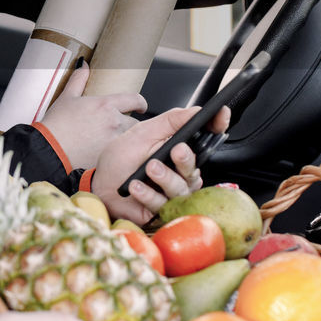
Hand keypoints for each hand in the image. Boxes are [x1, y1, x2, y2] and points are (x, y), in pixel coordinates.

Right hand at [39, 61, 145, 172]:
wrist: (49, 150)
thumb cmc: (56, 125)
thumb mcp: (67, 98)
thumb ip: (78, 80)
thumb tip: (83, 64)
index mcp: (106, 105)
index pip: (135, 99)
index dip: (141, 103)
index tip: (140, 106)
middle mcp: (114, 122)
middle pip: (136, 122)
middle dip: (131, 123)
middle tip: (119, 125)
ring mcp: (114, 141)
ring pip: (130, 138)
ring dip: (125, 137)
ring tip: (111, 139)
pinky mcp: (110, 156)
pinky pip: (121, 153)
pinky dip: (117, 152)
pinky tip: (104, 151)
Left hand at [90, 106, 230, 224]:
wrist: (100, 184)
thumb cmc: (121, 159)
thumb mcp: (143, 133)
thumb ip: (169, 121)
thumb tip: (195, 110)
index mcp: (179, 150)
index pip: (205, 139)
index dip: (216, 127)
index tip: (220, 117)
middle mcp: (180, 172)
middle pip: (194, 168)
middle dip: (186, 159)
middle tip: (176, 150)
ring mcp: (172, 193)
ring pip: (180, 188)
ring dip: (165, 177)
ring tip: (149, 167)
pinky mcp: (161, 210)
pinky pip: (162, 204)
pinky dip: (148, 193)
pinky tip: (136, 185)